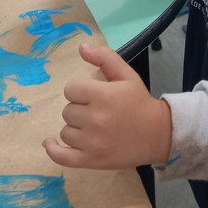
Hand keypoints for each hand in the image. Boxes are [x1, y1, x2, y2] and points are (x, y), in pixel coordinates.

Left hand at [43, 44, 172, 169]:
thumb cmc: (139, 103)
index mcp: (103, 95)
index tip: (95, 96)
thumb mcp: (127, 75)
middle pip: (68, 111)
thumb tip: (81, 47)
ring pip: (65, 131)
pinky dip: (53, 150)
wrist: (158, 134)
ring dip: (75, 129)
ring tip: (94, 129)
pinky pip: (62, 156)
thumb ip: (105, 57)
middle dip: (80, 110)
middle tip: (100, 113)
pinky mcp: (91, 160)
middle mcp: (95, 119)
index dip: (81, 92)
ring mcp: (92, 142)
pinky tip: (49, 143)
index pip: (70, 90)